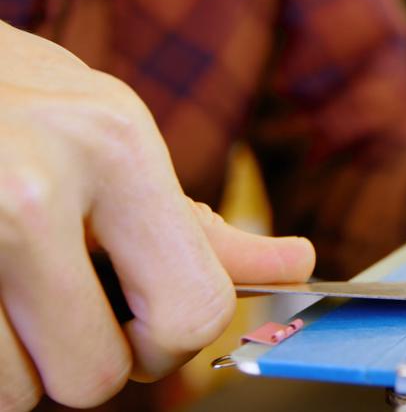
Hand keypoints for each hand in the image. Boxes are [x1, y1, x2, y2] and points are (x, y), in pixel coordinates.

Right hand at [0, 23, 314, 409]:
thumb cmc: (9, 104)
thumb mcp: (105, 135)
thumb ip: (191, 221)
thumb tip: (295, 264)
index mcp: (114, 149)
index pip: (194, 311)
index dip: (171, 342)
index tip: (140, 326)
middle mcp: (32, 194)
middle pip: (97, 376)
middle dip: (84, 357)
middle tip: (58, 302)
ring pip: (16, 396)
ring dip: (16, 362)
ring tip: (2, 284)